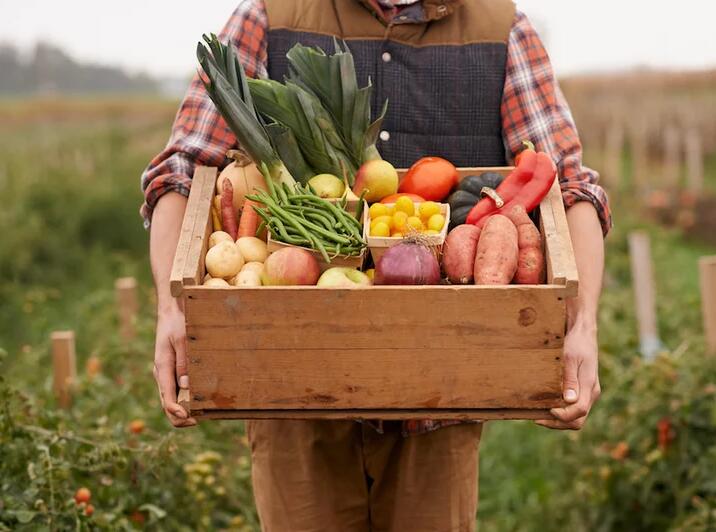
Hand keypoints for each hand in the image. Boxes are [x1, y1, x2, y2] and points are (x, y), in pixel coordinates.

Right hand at [153, 303, 196, 427]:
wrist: (172, 310)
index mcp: (162, 368)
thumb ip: (184, 363)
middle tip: (200, 420)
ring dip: (184, 409)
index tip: (191, 419)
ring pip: (171, 399)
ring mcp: (166, 373)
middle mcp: (162, 374)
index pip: (166, 398)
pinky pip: (176, 390)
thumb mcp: (182, 340)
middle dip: (181, 416)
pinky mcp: (172, 370)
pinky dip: (186, 399)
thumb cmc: (177, 322)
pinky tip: (200, 400)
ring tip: (204, 414)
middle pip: (167, 404)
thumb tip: (186, 386)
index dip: (177, 412)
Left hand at [536, 321, 600, 429]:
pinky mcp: (582, 390)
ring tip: (538, 414)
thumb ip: (570, 380)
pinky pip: (573, 408)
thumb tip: (569, 401)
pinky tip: (545, 406)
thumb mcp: (570, 358)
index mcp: (589, 386)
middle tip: (537, 418)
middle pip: (577, 420)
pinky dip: (560, 412)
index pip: (579, 411)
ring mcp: (588, 393)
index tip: (547, 410)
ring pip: (576, 417)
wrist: (583, 333)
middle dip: (558, 423)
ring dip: (558, 420)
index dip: (562, 416)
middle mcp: (591, 393)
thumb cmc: (576, 343)